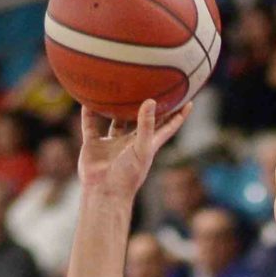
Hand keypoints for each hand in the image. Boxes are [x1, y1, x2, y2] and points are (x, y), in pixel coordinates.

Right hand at [76, 97, 190, 203]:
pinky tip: (87, 99)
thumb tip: (151, 100)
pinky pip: (91, 125)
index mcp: (147, 144)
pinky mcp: (94, 145)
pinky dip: (88, 114)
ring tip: (118, 88)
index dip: (179, 113)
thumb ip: (146, 125)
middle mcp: (131, 142)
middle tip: (151, 84)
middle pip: (142, 119)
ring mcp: (112, 144)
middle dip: (147, 105)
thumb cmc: (127, 175)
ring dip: (116, 107)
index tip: (189, 99)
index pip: (167, 126)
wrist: (103, 192)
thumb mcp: (141, 148)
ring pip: (115, 120)